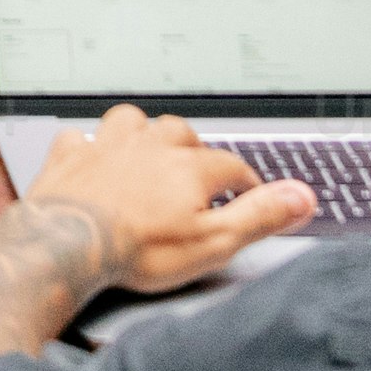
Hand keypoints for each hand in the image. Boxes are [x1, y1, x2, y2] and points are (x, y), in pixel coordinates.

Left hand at [25, 105, 319, 295]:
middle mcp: (148, 148)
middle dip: (194, 148)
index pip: (229, 165)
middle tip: (199, 168)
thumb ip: (259, 216)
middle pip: (180, 133)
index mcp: (188, 168)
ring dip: (143, 132)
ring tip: (150, 148)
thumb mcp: (214, 242)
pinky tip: (91, 155)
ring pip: (131, 122)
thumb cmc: (139, 249)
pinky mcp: (68, 159)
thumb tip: (301, 197)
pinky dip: (89, 145)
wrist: (68, 243)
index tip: (250, 192)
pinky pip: (80, 138)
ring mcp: (105, 149)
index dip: (244, 181)